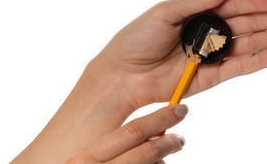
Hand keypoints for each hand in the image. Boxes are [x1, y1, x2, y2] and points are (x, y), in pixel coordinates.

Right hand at [66, 104, 187, 163]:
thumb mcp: (90, 162)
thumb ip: (116, 148)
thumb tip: (156, 133)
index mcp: (85, 159)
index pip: (132, 131)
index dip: (160, 118)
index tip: (180, 109)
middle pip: (149, 151)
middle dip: (170, 142)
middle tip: (180, 139)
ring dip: (163, 163)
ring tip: (161, 161)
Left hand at [93, 0, 266, 106]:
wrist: (122, 75)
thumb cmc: (136, 39)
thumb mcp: (166, 11)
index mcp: (199, 13)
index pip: (236, 5)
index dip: (260, 1)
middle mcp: (209, 33)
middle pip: (249, 24)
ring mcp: (211, 56)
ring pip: (249, 45)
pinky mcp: (210, 77)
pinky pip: (239, 67)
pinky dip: (261, 60)